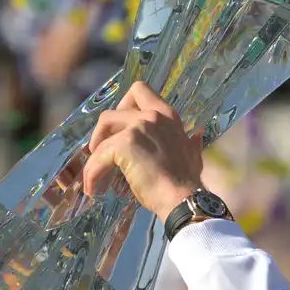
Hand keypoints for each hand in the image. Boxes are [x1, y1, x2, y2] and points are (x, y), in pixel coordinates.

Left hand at [83, 82, 202, 216]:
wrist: (184, 198)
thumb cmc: (187, 181)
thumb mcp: (193, 154)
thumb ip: (190, 141)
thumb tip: (197, 134)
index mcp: (167, 115)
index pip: (139, 90)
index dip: (122, 105)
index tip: (120, 127)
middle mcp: (152, 116)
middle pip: (111, 112)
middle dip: (101, 132)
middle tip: (101, 151)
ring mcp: (138, 128)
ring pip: (101, 134)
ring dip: (94, 154)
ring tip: (95, 174)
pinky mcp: (125, 144)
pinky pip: (98, 156)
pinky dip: (92, 173)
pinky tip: (94, 188)